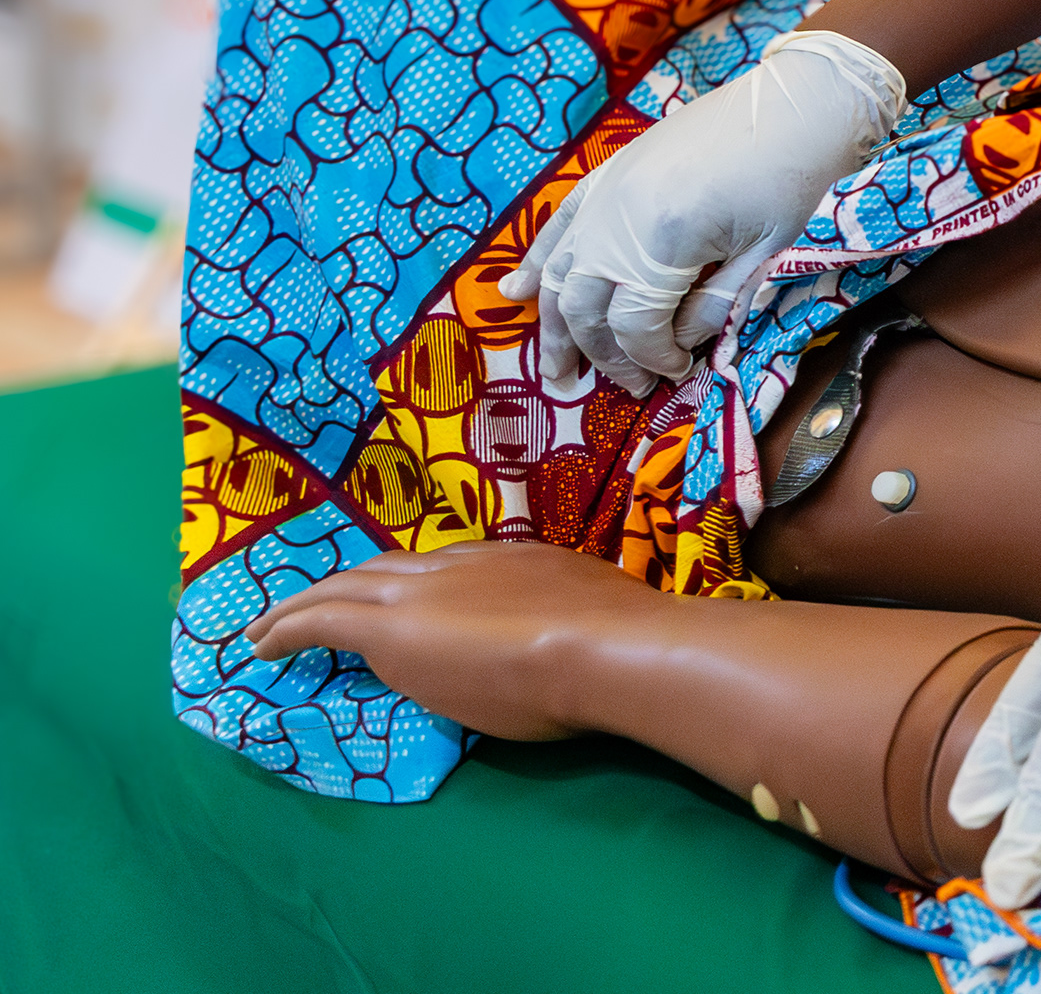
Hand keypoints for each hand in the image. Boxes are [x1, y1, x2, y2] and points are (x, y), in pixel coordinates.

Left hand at [244, 541, 670, 739]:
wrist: (602, 647)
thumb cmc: (611, 645)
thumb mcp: (581, 616)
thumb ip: (551, 620)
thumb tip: (554, 634)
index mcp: (505, 562)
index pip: (439, 569)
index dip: (403, 585)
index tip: (389, 601)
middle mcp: (458, 566)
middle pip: (381, 569)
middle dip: (339, 586)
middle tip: (307, 606)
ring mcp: (423, 594)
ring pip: (345, 587)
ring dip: (302, 604)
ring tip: (268, 626)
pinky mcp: (392, 632)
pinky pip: (322, 621)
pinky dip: (287, 627)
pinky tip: (260, 645)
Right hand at [501, 30, 906, 397]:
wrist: (794, 104)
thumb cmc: (792, 178)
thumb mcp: (766, 254)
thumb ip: (714, 306)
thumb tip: (676, 344)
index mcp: (663, 241)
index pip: (635, 323)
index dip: (652, 357)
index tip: (676, 373)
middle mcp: (619, 217)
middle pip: (587, 306)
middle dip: (602, 354)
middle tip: (627, 387)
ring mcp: (607, 191)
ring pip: (560, 272)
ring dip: (553, 326)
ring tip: (557, 370)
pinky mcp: (610, 172)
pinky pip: (559, 223)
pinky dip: (536, 261)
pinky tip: (515, 294)